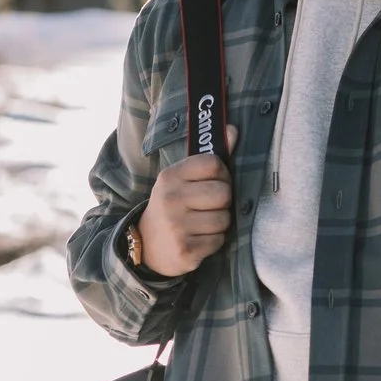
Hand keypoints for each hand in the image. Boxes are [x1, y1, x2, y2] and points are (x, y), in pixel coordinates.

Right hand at [137, 150, 232, 278]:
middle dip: (222, 202)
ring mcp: (177, 226)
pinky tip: (198, 239)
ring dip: (219, 224)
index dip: (221, 175)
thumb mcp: (182, 180)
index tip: (212, 183)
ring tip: (202, 225)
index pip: (214, 164)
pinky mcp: (185, 250)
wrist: (147, 245)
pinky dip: (213, 242)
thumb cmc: (173, 207)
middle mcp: (171, 199)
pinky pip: (219, 241)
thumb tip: (233, 130)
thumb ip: (208, 157)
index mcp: (170, 176)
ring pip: (224, 219)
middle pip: (224, 193)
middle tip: (208, 207)